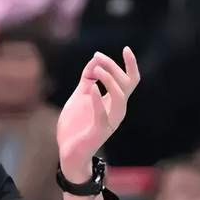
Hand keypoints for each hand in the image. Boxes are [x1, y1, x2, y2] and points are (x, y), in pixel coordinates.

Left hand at [57, 47, 139, 181]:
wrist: (68, 151)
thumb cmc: (76, 124)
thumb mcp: (80, 96)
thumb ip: (87, 79)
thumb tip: (94, 60)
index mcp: (114, 102)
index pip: (130, 81)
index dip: (131, 65)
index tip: (126, 48)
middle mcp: (117, 110)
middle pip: (126, 84)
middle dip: (113, 67)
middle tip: (97, 57)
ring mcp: (110, 121)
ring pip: (120, 97)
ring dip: (109, 80)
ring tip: (96, 68)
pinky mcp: (99, 131)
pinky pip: (102, 114)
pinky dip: (97, 99)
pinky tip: (91, 87)